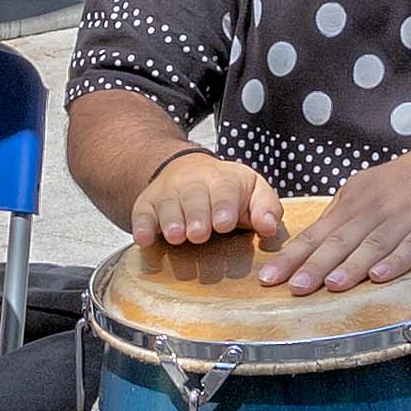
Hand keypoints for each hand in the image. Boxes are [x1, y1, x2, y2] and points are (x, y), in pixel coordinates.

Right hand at [130, 146, 284, 253]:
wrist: (187, 170)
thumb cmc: (228, 190)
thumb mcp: (254, 191)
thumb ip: (266, 208)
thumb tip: (269, 226)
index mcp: (223, 180)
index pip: (224, 190)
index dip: (223, 207)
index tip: (224, 223)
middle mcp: (193, 183)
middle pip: (194, 197)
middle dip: (197, 215)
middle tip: (199, 234)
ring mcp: (168, 192)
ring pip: (168, 204)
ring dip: (171, 221)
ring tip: (176, 237)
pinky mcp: (147, 204)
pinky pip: (141, 213)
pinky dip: (141, 226)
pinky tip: (143, 240)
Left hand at [262, 138, 410, 292]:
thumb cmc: (402, 186)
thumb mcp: (364, 191)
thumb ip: (340, 218)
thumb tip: (308, 245)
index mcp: (352, 202)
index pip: (317, 233)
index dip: (293, 256)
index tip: (270, 277)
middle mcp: (374, 209)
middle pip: (340, 240)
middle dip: (314, 265)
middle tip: (293, 287)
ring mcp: (404, 217)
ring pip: (373, 244)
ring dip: (351, 266)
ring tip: (330, 285)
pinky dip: (395, 262)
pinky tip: (379, 278)